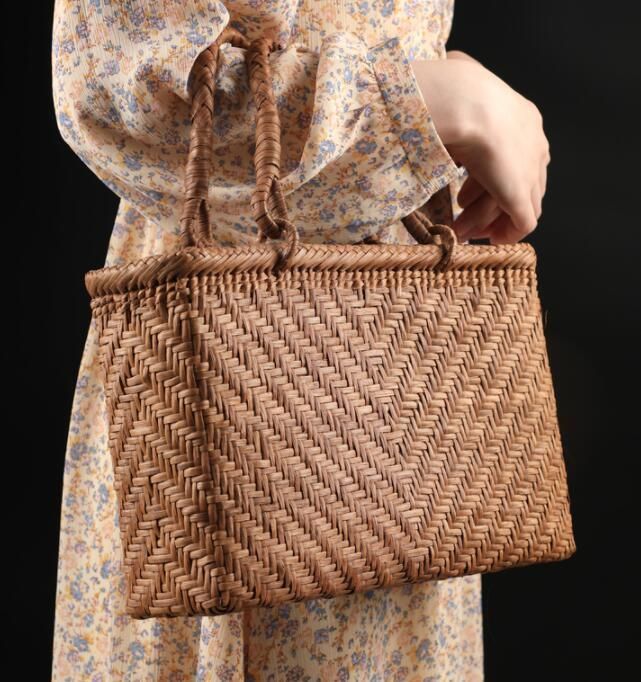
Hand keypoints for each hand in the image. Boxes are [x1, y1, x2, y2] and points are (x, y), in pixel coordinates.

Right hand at [411, 51, 549, 243]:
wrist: (466, 104)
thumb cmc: (453, 94)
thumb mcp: (461, 91)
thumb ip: (463, 97)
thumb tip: (451, 68)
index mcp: (524, 118)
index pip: (520, 158)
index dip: (494, 179)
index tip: (467, 195)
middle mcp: (534, 144)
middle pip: (521, 183)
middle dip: (492, 204)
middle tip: (467, 219)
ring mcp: (530, 170)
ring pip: (516, 204)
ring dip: (485, 221)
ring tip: (462, 230)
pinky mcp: (521, 193)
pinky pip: (523, 223)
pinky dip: (507, 234)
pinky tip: (490, 241)